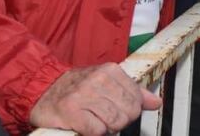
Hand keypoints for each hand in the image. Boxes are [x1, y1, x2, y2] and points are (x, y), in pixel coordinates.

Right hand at [29, 64, 160, 134]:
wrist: (43, 91)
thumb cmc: (77, 88)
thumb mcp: (107, 82)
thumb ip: (133, 92)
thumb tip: (155, 102)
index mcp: (110, 70)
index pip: (137, 98)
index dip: (130, 109)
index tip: (118, 108)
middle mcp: (98, 80)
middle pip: (129, 112)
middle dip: (120, 120)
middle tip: (105, 117)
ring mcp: (84, 95)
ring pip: (115, 122)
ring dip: (106, 127)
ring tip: (95, 120)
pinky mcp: (71, 112)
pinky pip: (97, 131)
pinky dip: (94, 133)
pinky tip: (86, 125)